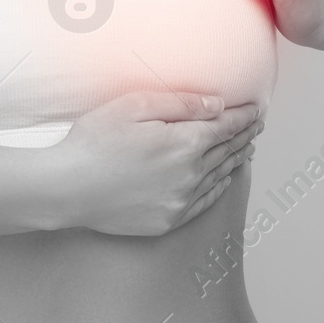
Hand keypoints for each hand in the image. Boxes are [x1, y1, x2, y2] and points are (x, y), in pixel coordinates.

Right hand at [42, 91, 262, 236]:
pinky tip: (223, 179)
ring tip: (247, 147)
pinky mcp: (168, 220)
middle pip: (227, 151)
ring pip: (220, 176)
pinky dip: (219, 187)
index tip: (256, 108)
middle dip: (245, 135)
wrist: (66, 189)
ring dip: (236, 159)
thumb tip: (217, 104)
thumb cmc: (93, 142)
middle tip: (257, 124)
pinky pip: (205, 202)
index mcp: (184, 142)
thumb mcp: (132, 106)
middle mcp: (190, 174)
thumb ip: (179, 103)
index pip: (226, 126)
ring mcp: (181, 201)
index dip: (244, 115)